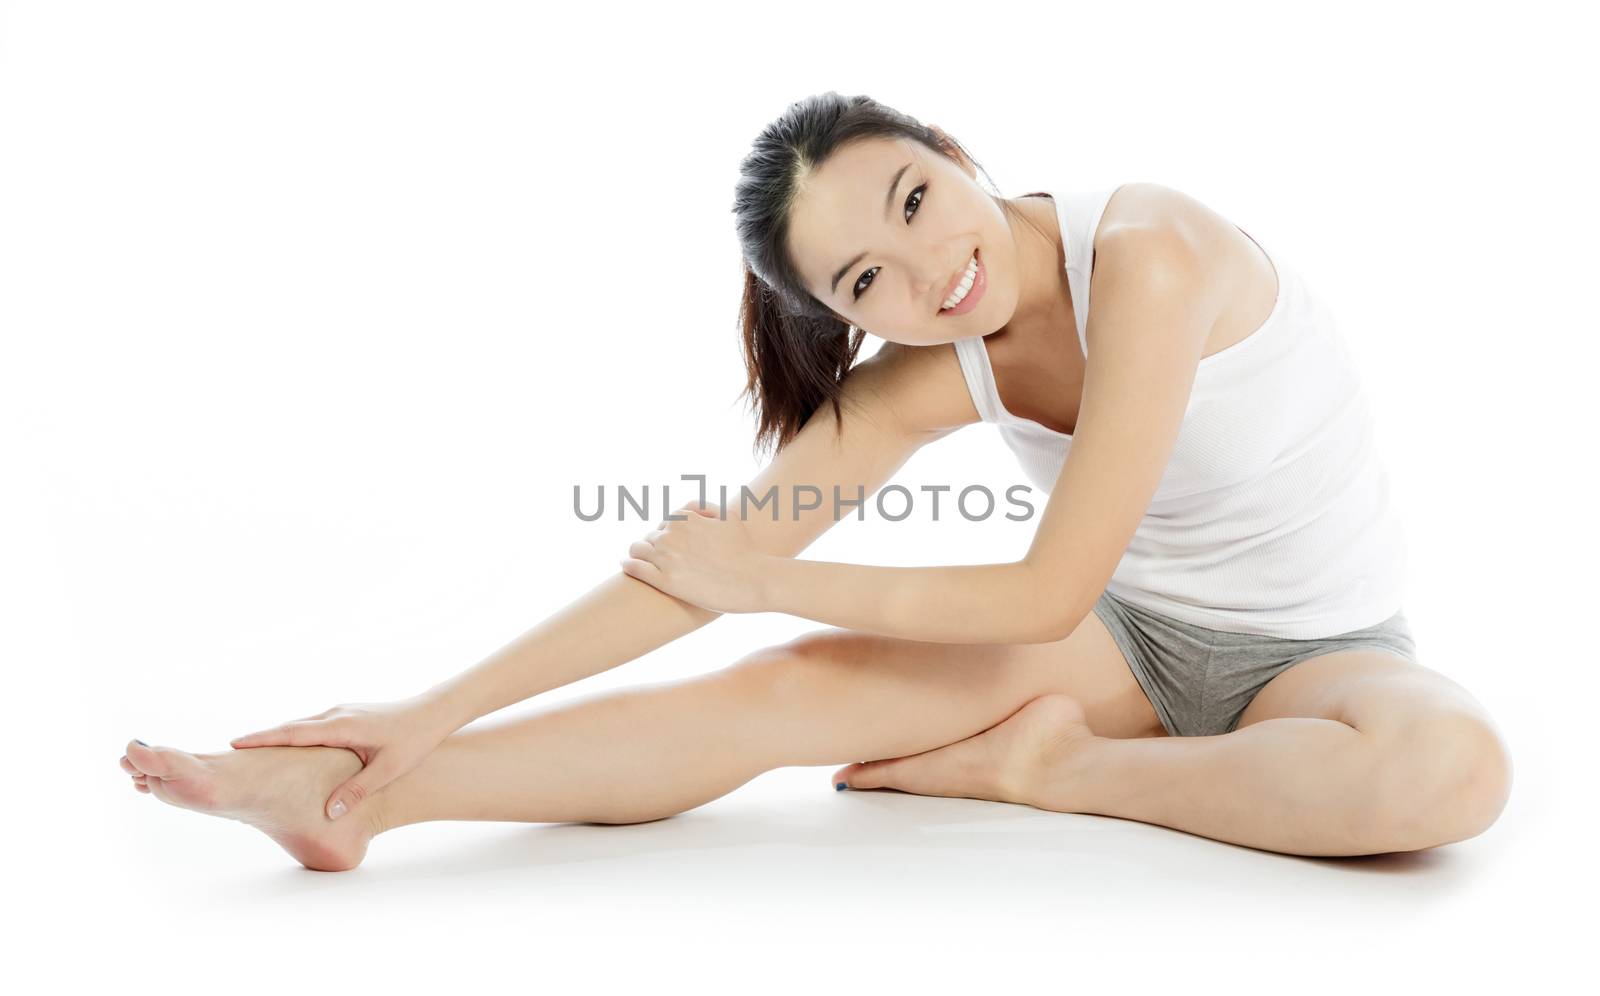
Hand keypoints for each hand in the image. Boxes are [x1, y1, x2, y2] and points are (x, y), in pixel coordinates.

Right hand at [228, 692, 456, 820]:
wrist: (433, 712)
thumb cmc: (414, 741)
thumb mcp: (387, 770)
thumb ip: (357, 791)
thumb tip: (329, 814)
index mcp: (342, 726)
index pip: (294, 733)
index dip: (263, 739)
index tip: (234, 744)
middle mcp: (337, 715)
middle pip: (290, 728)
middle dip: (260, 740)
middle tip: (226, 753)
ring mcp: (341, 713)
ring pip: (300, 727)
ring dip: (275, 738)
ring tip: (245, 754)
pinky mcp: (346, 716)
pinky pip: (312, 727)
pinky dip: (293, 736)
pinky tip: (282, 751)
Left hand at [619, 500, 771, 613]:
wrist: (754, 580)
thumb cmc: (745, 550)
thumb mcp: (729, 517)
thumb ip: (705, 507)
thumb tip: (689, 510)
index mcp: (684, 518)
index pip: (664, 523)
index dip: (666, 534)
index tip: (670, 545)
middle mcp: (672, 534)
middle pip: (649, 537)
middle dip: (653, 545)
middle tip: (659, 559)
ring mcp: (666, 558)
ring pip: (637, 550)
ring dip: (637, 554)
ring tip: (638, 562)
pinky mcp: (664, 581)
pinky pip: (635, 568)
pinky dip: (628, 565)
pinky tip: (626, 566)